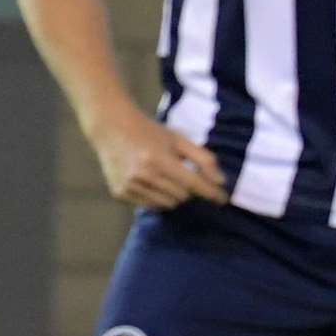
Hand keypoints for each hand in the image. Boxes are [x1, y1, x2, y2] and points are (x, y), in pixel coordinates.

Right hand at [88, 111, 227, 208]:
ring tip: (167, 177)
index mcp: (159, 159)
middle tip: (186, 175)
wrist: (112, 129)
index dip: (210, 192)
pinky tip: (152, 181)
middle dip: (190, 188)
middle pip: (182, 196)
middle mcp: (142, 175)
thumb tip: (221, 181)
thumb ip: (203, 159)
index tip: (223, 199)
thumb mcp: (180, 140)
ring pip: (167, 204)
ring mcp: (129, 186)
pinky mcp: (119, 194)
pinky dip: (158, 198)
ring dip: (175, 195)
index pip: (192, 183)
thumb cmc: (151, 133)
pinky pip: (150, 206)